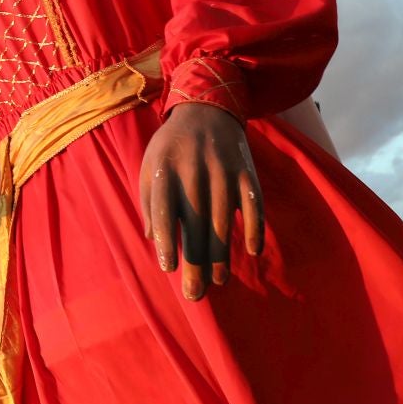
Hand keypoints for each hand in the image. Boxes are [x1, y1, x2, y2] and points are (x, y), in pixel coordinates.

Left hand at [138, 102, 262, 300]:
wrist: (206, 109)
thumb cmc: (171, 148)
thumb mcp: (150, 166)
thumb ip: (148, 201)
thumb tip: (151, 239)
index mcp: (164, 171)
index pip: (163, 211)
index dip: (166, 240)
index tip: (168, 268)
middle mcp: (194, 172)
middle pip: (195, 224)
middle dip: (195, 263)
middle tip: (194, 294)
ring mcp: (223, 171)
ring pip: (224, 221)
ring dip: (222, 255)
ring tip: (218, 281)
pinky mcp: (247, 172)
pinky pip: (254, 204)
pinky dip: (255, 228)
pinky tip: (251, 252)